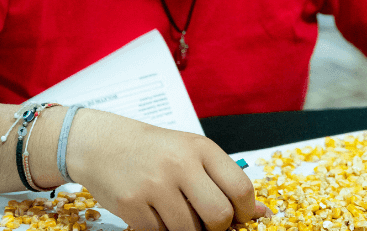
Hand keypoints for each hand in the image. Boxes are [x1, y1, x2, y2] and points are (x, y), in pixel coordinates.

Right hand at [67, 110, 268, 230]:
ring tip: (178, 213)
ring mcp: (155, 185)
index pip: (240, 188)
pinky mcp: (132, 205)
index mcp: (201, 148)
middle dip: (218, 227)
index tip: (239, 217)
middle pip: (219, 216)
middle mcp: (180, 164)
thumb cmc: (155, 149)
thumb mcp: (192, 152)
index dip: (246, 211)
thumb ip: (225, 180)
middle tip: (207, 221)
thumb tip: (263, 213)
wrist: (102, 143)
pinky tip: (156, 213)